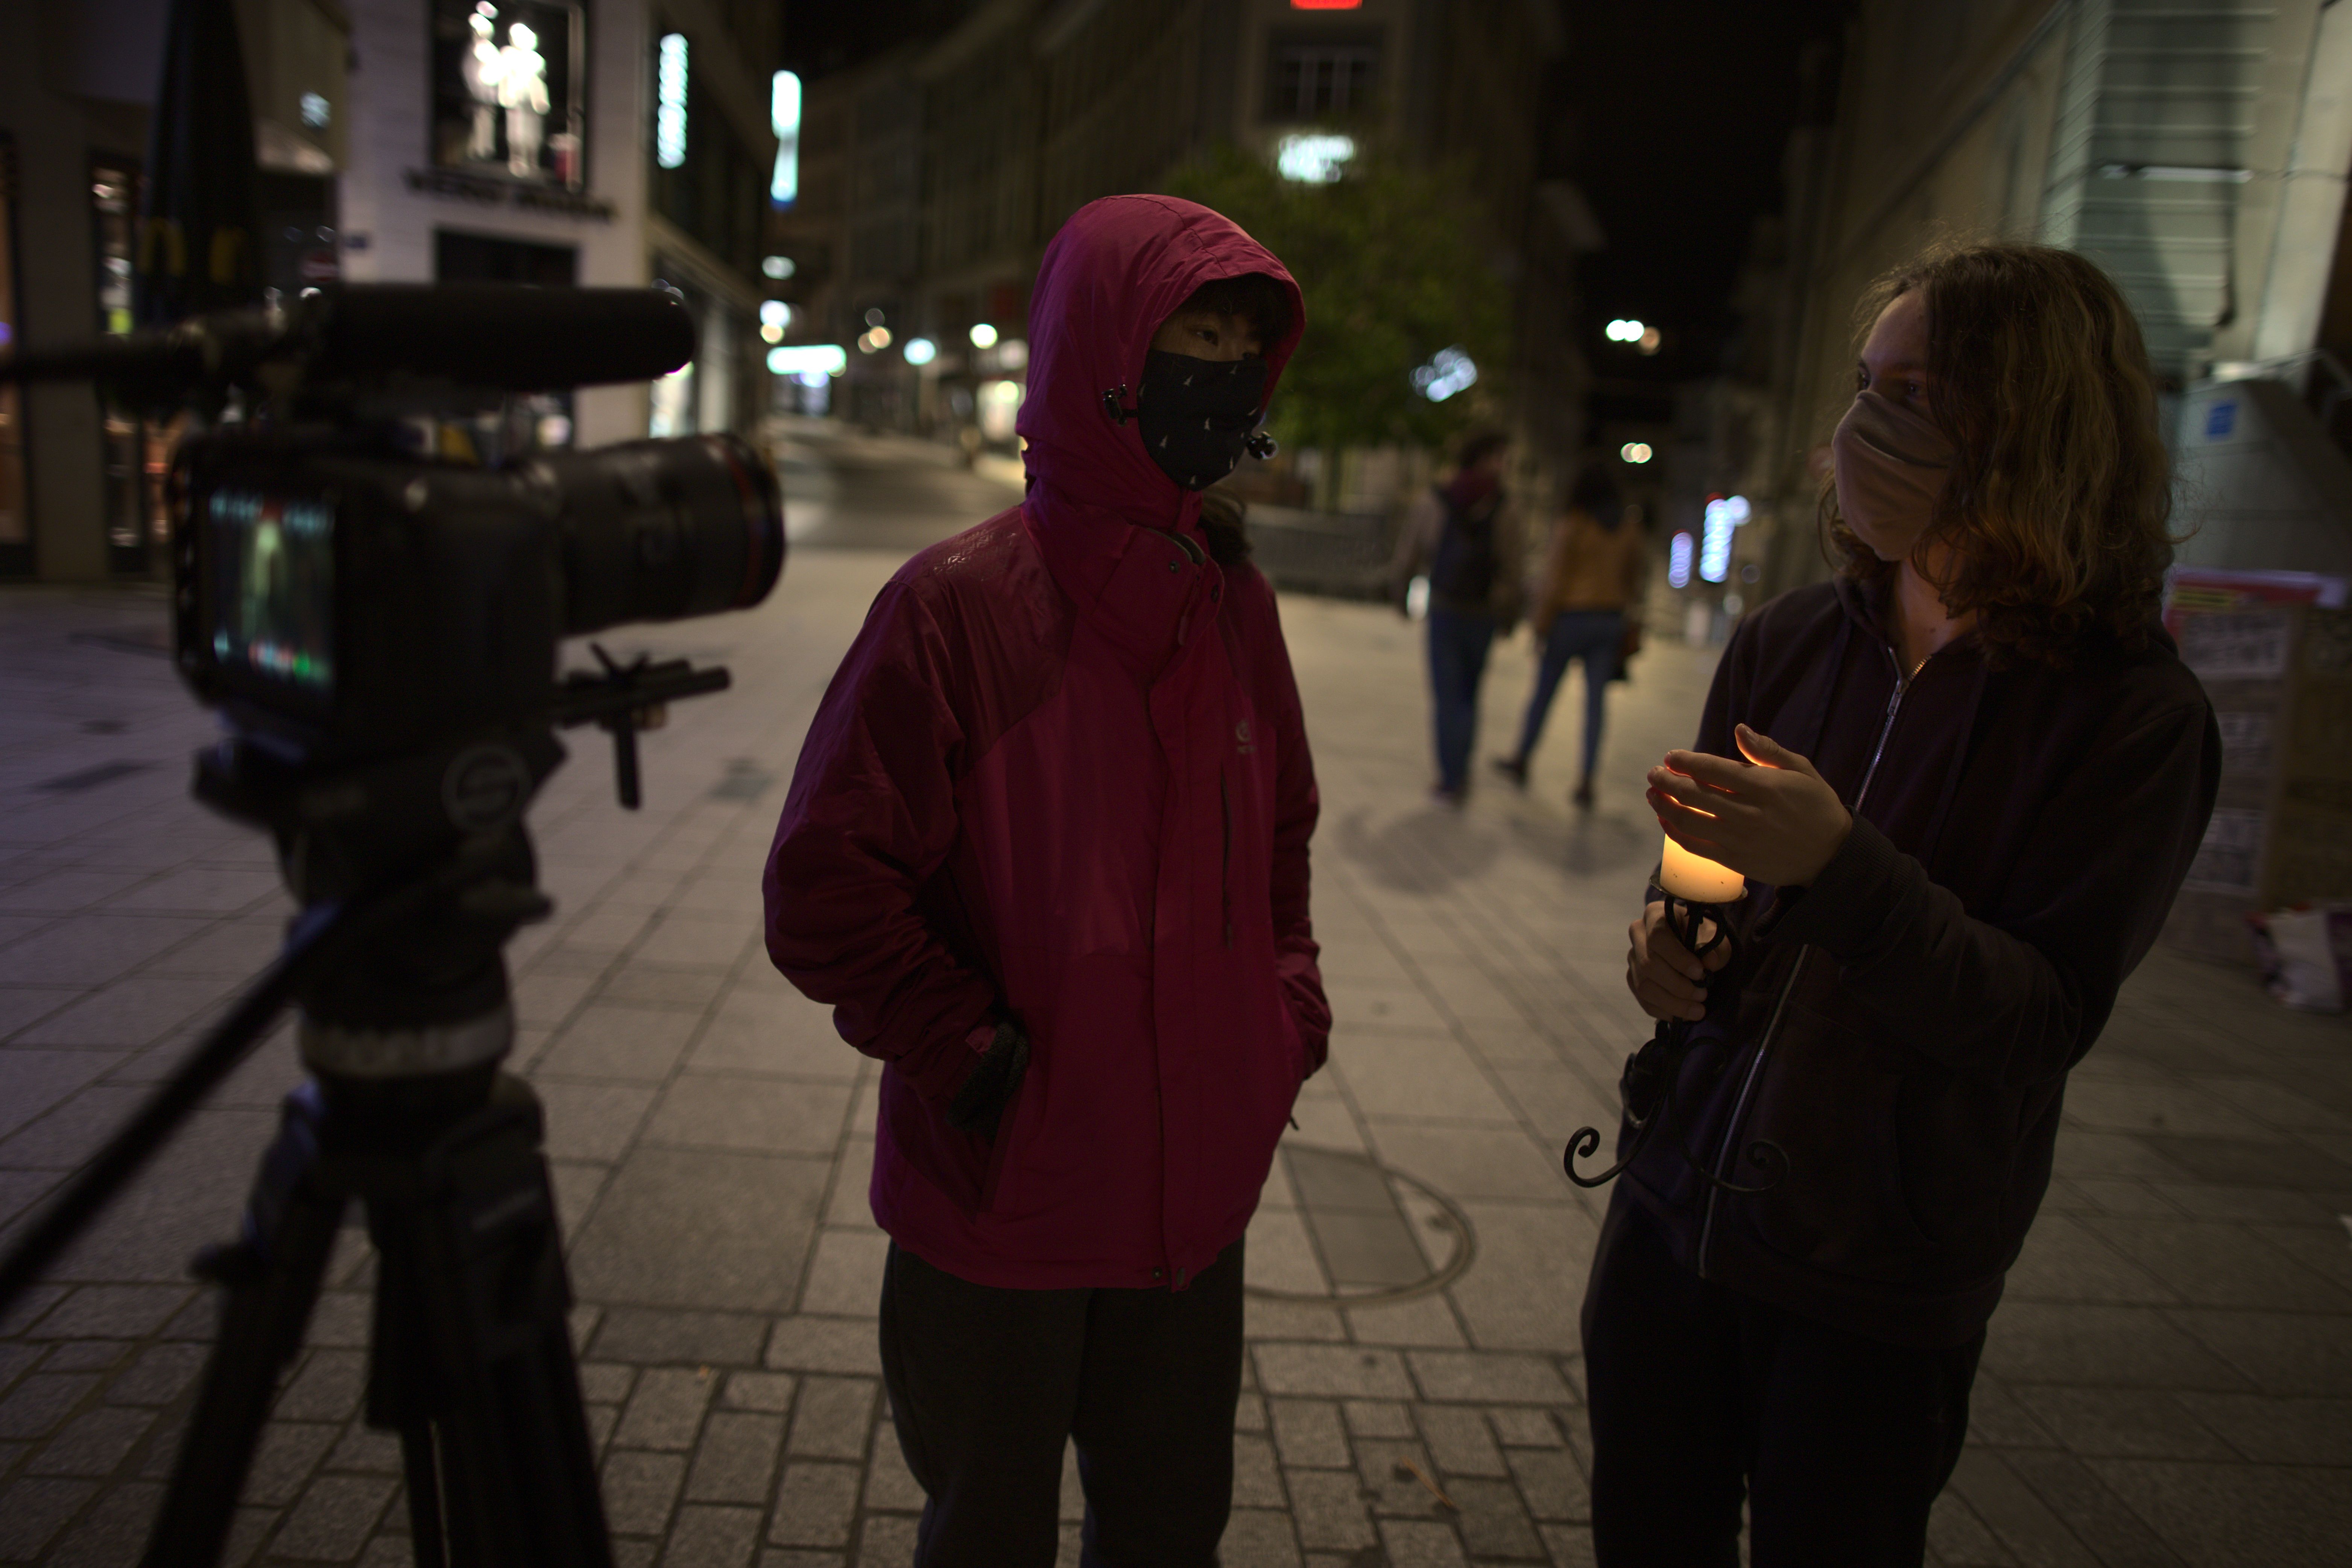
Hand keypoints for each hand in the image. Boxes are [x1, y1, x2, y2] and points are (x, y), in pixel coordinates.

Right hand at [1627, 901, 1730, 1021]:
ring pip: (1644, 986)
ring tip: (1697, 1010)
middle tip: (1702, 995)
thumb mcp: (1715, 938)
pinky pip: (1643, 1000)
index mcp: (1655, 915)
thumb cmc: (1704, 937)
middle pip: (1648, 964)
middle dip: (1678, 985)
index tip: (1700, 972)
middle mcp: (1638, 934)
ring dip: (1672, 1003)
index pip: (1658, 936)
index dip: (1678, 957)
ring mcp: (1633, 958)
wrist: (1695, 947)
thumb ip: (1714, 948)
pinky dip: (1664, 1011)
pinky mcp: (1633, 978)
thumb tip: (1709, 963)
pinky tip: (1683, 1015)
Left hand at [1645, 724, 1852, 887]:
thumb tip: (1740, 730)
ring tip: (1653, 793)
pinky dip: (1674, 832)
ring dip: (1664, 805)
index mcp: (1764, 786)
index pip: (1713, 770)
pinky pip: (1695, 846)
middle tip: (1654, 773)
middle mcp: (1748, 813)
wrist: (1830, 855)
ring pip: (1688, 820)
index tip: (1671, 756)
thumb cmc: (1816, 806)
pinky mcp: (1734, 861)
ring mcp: (1739, 839)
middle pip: (1694, 794)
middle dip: (1667, 781)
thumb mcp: (1801, 771)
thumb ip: (1768, 751)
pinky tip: (1665, 819)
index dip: (1686, 761)